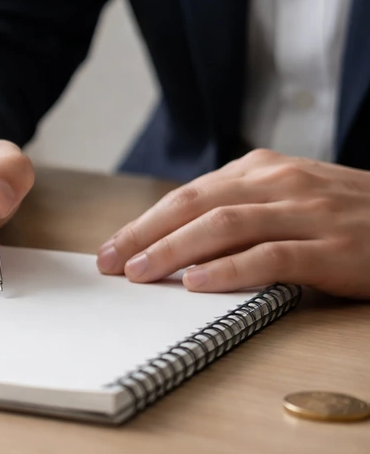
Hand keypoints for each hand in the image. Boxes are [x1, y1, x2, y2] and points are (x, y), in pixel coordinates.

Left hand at [97, 149, 369, 298]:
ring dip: (173, 250)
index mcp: (264, 169)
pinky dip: (228, 270)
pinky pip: (270, 256)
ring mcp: (308, 213)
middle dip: (143, 234)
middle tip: (108, 262)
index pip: (188, 195)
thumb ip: (242, 211)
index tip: (110, 247)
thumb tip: (176, 245)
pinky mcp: (333, 247)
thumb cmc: (349, 217)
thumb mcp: (292, 198)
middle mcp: (280, 183)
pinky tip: (196, 284)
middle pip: (195, 205)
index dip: (144, 223)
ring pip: (224, 226)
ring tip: (138, 273)